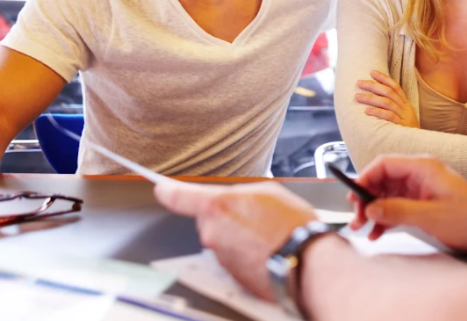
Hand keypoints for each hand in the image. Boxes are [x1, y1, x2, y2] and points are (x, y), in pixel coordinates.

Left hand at [155, 181, 317, 300]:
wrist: (304, 261)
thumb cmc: (290, 225)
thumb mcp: (267, 192)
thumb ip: (240, 195)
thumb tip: (234, 201)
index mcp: (217, 207)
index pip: (179, 196)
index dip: (168, 191)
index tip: (162, 189)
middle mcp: (212, 234)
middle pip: (210, 221)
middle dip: (228, 219)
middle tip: (255, 218)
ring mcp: (220, 258)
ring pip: (224, 241)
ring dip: (240, 238)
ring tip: (267, 236)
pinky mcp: (231, 277)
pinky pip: (234, 260)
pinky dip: (247, 256)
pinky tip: (267, 251)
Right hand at [348, 155, 466, 253]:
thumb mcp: (431, 217)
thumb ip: (398, 211)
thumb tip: (371, 208)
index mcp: (423, 168)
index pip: (384, 164)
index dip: (365, 178)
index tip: (353, 197)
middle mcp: (421, 175)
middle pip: (382, 179)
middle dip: (366, 198)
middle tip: (356, 218)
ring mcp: (422, 190)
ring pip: (387, 195)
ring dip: (373, 210)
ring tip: (362, 228)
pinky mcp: (425, 204)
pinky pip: (397, 207)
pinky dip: (386, 218)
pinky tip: (378, 232)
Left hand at [356, 70, 417, 127]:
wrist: (419, 148)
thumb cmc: (407, 133)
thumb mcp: (403, 118)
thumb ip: (392, 109)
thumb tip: (374, 100)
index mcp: (406, 105)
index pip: (395, 87)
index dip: (384, 78)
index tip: (372, 72)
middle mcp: (405, 109)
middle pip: (389, 92)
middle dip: (373, 86)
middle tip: (359, 83)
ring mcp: (404, 118)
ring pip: (387, 103)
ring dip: (371, 98)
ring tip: (358, 96)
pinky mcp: (401, 127)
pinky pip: (389, 117)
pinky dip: (377, 112)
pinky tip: (367, 111)